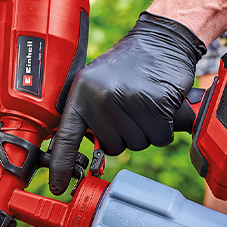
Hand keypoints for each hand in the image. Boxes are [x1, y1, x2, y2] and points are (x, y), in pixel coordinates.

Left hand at [48, 11, 205, 194]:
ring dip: (149, 130)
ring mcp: (129, 100)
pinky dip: (167, 126)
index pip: (67, 137)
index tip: (60, 186)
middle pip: (115, 147)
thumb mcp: (98, 83)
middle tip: (132, 108)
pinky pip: (160, 136)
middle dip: (128, 134)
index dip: (62, 165)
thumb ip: (89, 114)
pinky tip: (163, 105)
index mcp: (82, 93)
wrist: (161, 40)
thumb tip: (81, 152)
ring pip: (139, 144)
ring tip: (147, 103)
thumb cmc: (130, 65)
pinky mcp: (156, 102)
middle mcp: (102, 97)